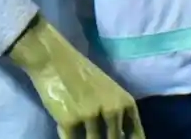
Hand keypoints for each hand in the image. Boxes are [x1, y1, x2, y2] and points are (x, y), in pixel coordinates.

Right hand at [21, 35, 144, 138]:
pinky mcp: (69, 121)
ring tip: (80, 125)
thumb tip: (120, 138)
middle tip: (92, 131)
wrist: (53, 59)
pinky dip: (69, 137)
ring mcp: (91, 116)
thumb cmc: (81, 74)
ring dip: (84, 137)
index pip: (136, 135)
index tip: (118, 138)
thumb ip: (118, 116)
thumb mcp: (109, 93)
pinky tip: (66, 129)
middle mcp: (113, 111)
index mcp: (126, 103)